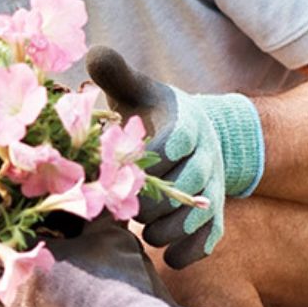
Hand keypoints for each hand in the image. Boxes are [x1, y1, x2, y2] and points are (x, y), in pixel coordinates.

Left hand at [86, 46, 264, 267]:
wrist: (198, 135)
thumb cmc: (153, 114)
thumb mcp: (137, 91)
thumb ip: (117, 74)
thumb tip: (93, 51)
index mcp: (186, 124)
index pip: (174, 143)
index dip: (146, 159)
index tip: (122, 168)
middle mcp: (206, 157)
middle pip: (185, 185)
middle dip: (149, 201)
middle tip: (124, 204)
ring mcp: (213, 188)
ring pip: (197, 217)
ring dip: (164, 230)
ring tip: (142, 229)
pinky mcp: (214, 215)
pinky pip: (209, 240)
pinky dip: (187, 252)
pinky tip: (166, 255)